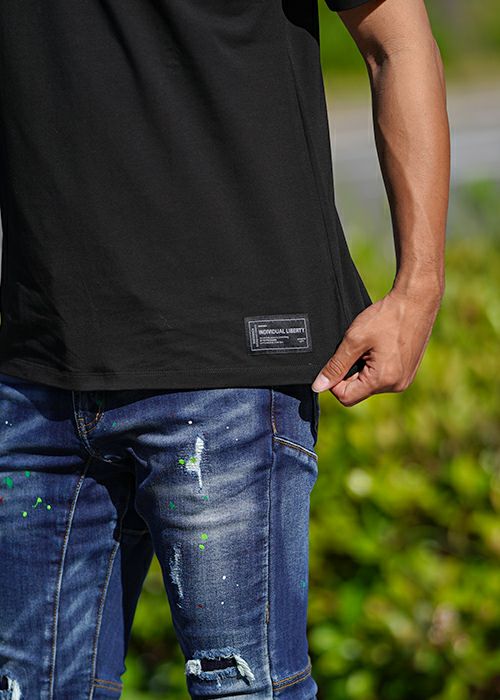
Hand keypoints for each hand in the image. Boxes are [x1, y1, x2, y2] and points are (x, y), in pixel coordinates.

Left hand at [311, 286, 442, 406]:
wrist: (415, 301)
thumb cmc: (386, 316)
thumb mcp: (354, 340)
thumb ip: (335, 366)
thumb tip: (319, 386)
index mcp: (383, 380)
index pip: (347, 397)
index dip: (335, 381)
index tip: (337, 361)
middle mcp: (397, 385)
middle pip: (359, 391)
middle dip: (351, 372)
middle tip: (357, 347)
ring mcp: (404, 380)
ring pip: (370, 384)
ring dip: (363, 367)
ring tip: (371, 345)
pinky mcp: (408, 372)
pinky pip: (383, 376)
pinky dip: (375, 364)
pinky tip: (380, 346)